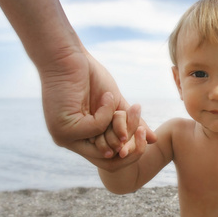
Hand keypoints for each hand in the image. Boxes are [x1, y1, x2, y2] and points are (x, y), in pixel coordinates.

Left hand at [39, 44, 155, 169]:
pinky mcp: (64, 129)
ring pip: (104, 147)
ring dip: (118, 123)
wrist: (68, 55)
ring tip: (117, 101)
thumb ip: (131, 124)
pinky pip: (95, 129)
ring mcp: (65, 138)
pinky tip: (105, 96)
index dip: (130, 148)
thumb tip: (153, 141)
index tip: (140, 126)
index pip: (111, 160)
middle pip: (109, 160)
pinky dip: (106, 113)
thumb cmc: (89, 76)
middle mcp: (72, 143)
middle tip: (134, 112)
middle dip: (127, 136)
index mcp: (83, 139)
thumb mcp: (116, 105)